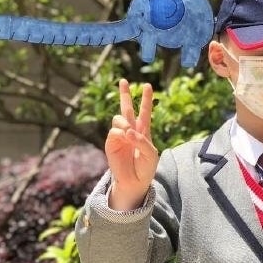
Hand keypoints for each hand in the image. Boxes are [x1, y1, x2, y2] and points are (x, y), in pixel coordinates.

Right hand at [105, 78, 158, 210]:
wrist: (134, 181)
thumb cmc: (146, 167)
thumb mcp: (150, 153)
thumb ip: (141, 140)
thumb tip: (127, 130)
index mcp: (143, 130)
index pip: (145, 111)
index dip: (147, 99)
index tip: (148, 86)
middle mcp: (131, 130)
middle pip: (127, 108)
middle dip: (125, 94)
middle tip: (123, 80)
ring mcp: (120, 135)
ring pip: (119, 118)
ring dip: (125, 123)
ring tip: (129, 134)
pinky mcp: (111, 142)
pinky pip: (114, 131)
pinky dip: (121, 134)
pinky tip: (125, 139)